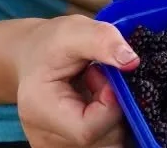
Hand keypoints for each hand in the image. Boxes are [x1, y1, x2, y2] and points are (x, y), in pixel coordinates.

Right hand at [14, 15, 138, 147]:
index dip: (110, 105)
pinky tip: (95, 104)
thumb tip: (132, 61)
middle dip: (113, 107)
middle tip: (98, 78)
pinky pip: (105, 143)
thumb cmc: (51, 44)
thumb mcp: (75, 30)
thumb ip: (103, 41)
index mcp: (39, 111)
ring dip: (113, 116)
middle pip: (103, 140)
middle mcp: (45, 139)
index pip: (88, 130)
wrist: (34, 57)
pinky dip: (109, 124)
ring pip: (109, 144)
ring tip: (94, 90)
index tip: (104, 75)